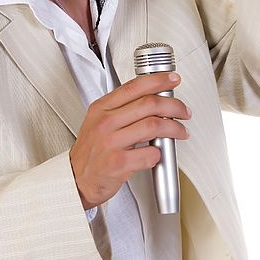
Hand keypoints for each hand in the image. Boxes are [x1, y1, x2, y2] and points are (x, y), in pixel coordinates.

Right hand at [70, 72, 190, 209]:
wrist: (74, 179)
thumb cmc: (91, 151)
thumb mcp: (99, 121)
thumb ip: (122, 108)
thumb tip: (153, 99)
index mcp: (102, 108)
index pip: (135, 86)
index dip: (159, 80)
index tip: (173, 79)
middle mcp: (106, 122)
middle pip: (149, 104)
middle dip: (174, 105)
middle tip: (184, 111)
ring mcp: (111, 142)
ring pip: (153, 126)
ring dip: (174, 128)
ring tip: (181, 131)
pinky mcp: (118, 163)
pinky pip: (149, 154)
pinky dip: (160, 153)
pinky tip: (159, 153)